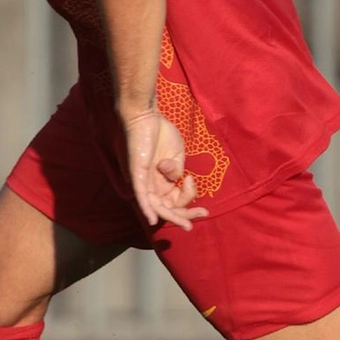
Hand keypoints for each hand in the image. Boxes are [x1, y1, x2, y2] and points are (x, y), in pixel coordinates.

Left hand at [121, 110, 209, 230]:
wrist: (145, 115)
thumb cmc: (159, 133)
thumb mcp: (176, 155)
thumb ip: (178, 170)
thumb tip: (177, 178)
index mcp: (161, 183)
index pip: (175, 201)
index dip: (189, 201)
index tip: (197, 190)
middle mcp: (150, 186)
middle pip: (167, 208)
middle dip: (185, 215)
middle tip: (203, 214)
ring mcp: (143, 182)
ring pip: (157, 207)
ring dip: (173, 216)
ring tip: (187, 224)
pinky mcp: (136, 174)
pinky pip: (140, 195)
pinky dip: (147, 208)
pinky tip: (153, 219)